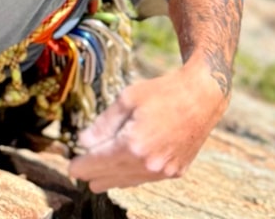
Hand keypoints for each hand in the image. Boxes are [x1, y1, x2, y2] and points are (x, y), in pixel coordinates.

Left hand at [67, 64, 228, 191]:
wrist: (202, 96)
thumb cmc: (163, 92)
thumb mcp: (126, 99)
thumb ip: (102, 125)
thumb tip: (83, 143)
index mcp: (132, 145)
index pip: (95, 164)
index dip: (79, 166)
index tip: (71, 165)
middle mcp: (148, 164)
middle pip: (107, 179)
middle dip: (92, 173)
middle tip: (82, 165)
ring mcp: (163, 171)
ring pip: (125, 182)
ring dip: (111, 175)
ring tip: (100, 169)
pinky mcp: (175, 172)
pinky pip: (144, 179)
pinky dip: (131, 173)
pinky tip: (125, 164)